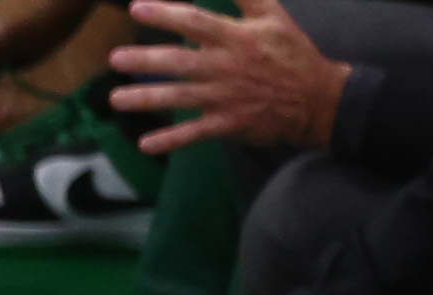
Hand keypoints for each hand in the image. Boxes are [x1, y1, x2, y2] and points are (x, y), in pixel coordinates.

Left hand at [109, 0, 351, 155]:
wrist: (316, 97)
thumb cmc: (291, 52)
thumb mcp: (274, 15)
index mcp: (237, 37)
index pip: (195, 21)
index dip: (165, 14)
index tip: (137, 8)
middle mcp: (226, 66)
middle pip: (179, 61)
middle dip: (145, 60)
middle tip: (115, 58)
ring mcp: (225, 97)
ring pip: (179, 97)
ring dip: (145, 99)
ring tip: (116, 99)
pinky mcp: (228, 123)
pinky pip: (194, 133)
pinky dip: (170, 140)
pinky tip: (145, 143)